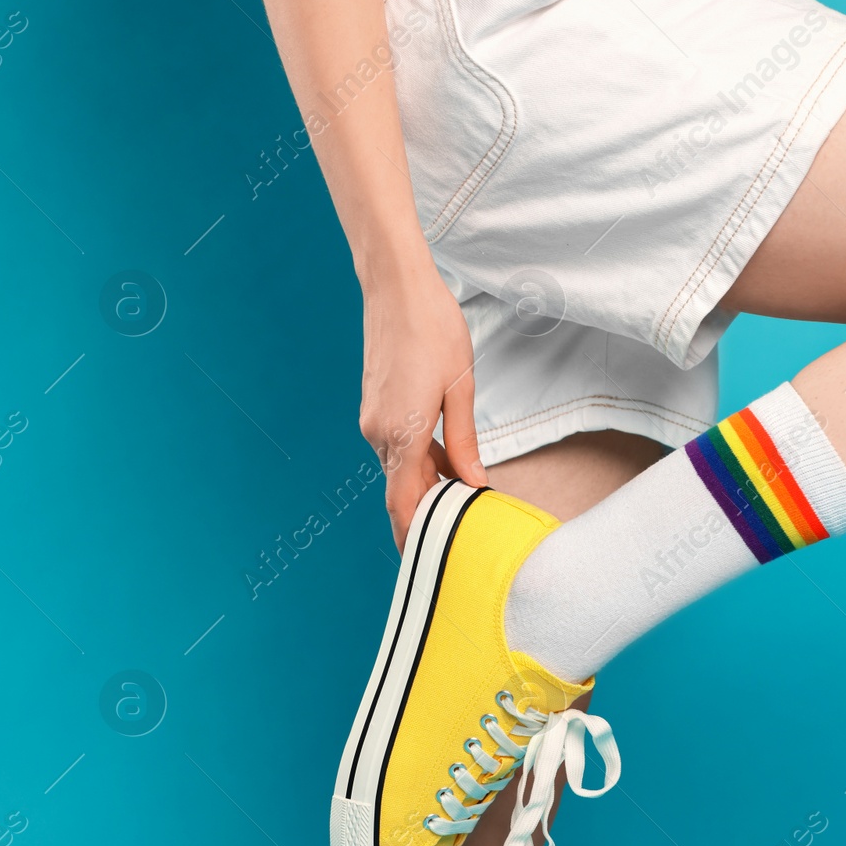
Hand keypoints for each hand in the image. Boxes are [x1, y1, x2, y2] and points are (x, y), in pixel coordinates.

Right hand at [358, 248, 486, 549]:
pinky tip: (446, 466)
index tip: (429, 559)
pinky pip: (397, 446)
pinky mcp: (376, 405)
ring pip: (400, 468)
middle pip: (401, 490)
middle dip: (425, 517)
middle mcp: (378, 431)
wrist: (397, 287)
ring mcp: (373, 418)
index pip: (403, 502)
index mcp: (400, 433)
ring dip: (425, 488)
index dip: (414, 534)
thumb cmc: (433, 329)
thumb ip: (462, 442)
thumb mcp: (460, 388)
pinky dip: (418, 462)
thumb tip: (472, 482)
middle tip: (456, 540)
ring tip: (460, 506)